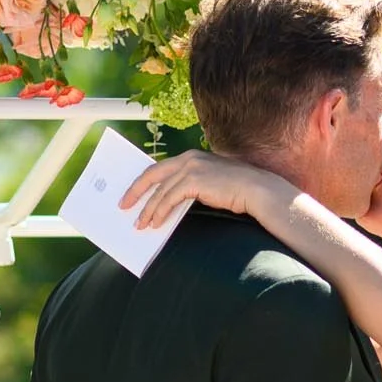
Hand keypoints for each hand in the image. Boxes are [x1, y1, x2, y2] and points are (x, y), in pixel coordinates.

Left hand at [119, 150, 274, 229]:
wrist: (257, 190)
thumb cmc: (238, 191)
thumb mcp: (210, 183)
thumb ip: (192, 186)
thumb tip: (172, 202)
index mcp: (191, 157)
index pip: (160, 168)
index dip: (144, 182)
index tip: (133, 194)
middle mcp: (188, 158)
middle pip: (152, 174)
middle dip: (135, 191)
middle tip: (124, 206)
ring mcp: (191, 168)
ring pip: (159, 191)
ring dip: (147, 209)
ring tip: (141, 224)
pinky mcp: (194, 181)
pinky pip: (168, 199)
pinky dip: (159, 212)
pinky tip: (155, 223)